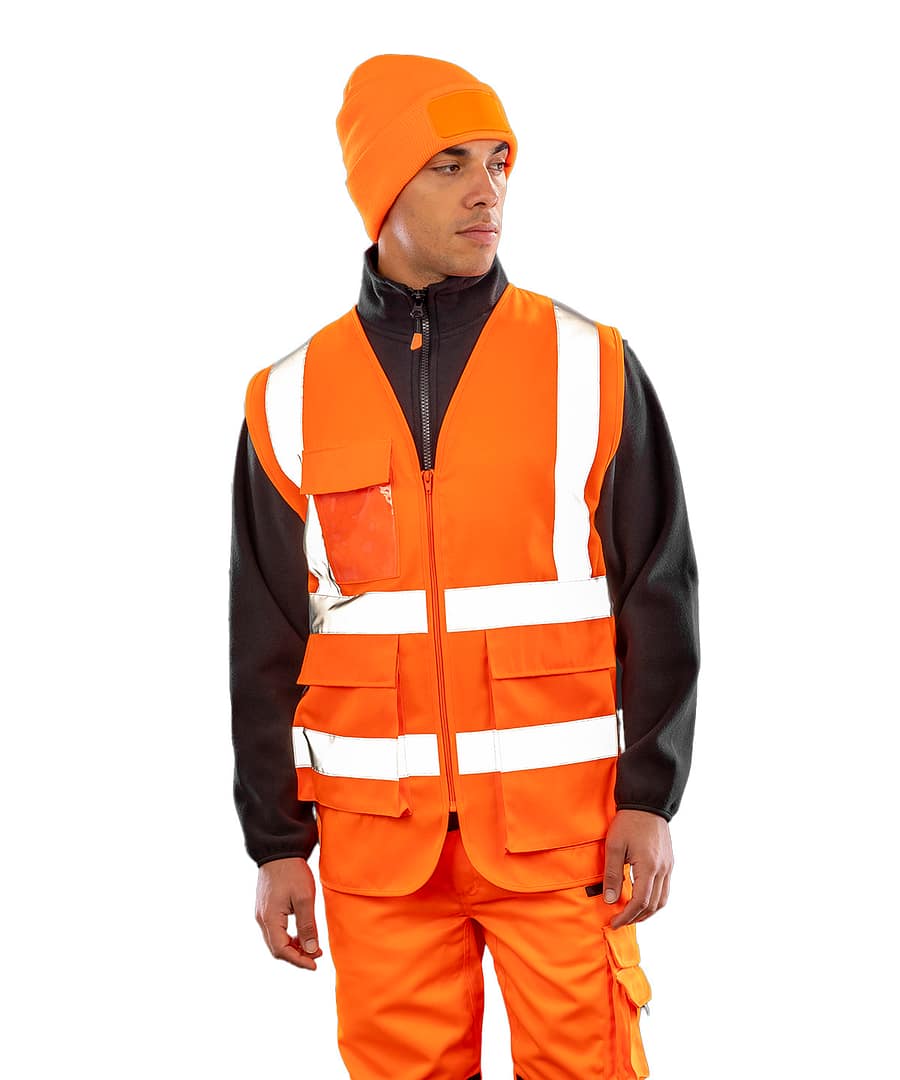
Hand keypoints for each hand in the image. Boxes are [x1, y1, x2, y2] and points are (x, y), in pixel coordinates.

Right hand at [255, 857, 323, 969]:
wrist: (279, 850)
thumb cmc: (292, 871)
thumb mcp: (305, 898)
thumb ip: (307, 926)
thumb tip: (311, 950)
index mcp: (270, 919)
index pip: (281, 951)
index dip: (298, 961)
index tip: (315, 965)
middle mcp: (261, 919)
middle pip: (276, 948)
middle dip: (297, 956)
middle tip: (317, 956)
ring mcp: (262, 913)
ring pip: (275, 940)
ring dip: (293, 947)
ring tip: (312, 946)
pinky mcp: (266, 908)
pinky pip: (275, 930)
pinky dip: (288, 936)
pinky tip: (302, 934)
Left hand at [602, 809, 672, 928]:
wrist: (647, 804)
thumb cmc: (628, 823)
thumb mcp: (614, 846)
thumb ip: (612, 874)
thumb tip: (609, 900)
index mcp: (649, 867)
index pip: (640, 902)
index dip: (627, 916)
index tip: (614, 922)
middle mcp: (662, 870)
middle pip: (653, 906)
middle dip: (636, 917)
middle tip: (620, 921)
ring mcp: (668, 867)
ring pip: (662, 900)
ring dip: (647, 912)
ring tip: (631, 915)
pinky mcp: (669, 862)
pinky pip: (665, 889)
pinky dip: (654, 900)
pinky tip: (642, 899)